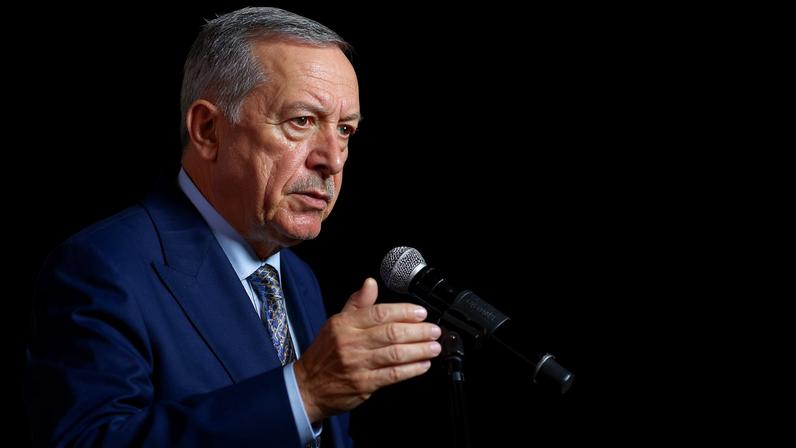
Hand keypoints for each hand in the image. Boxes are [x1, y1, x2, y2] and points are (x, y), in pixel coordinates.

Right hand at [293, 277, 441, 422]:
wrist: (308, 387)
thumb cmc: (324, 353)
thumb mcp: (336, 323)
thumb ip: (357, 303)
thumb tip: (370, 283)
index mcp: (345, 324)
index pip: (379, 313)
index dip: (403, 312)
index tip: (421, 313)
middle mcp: (351, 342)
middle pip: (391, 333)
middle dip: (418, 331)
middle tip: (434, 330)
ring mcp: (358, 364)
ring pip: (395, 354)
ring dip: (419, 350)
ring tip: (434, 347)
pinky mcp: (364, 384)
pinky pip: (392, 375)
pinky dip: (411, 369)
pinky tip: (423, 365)